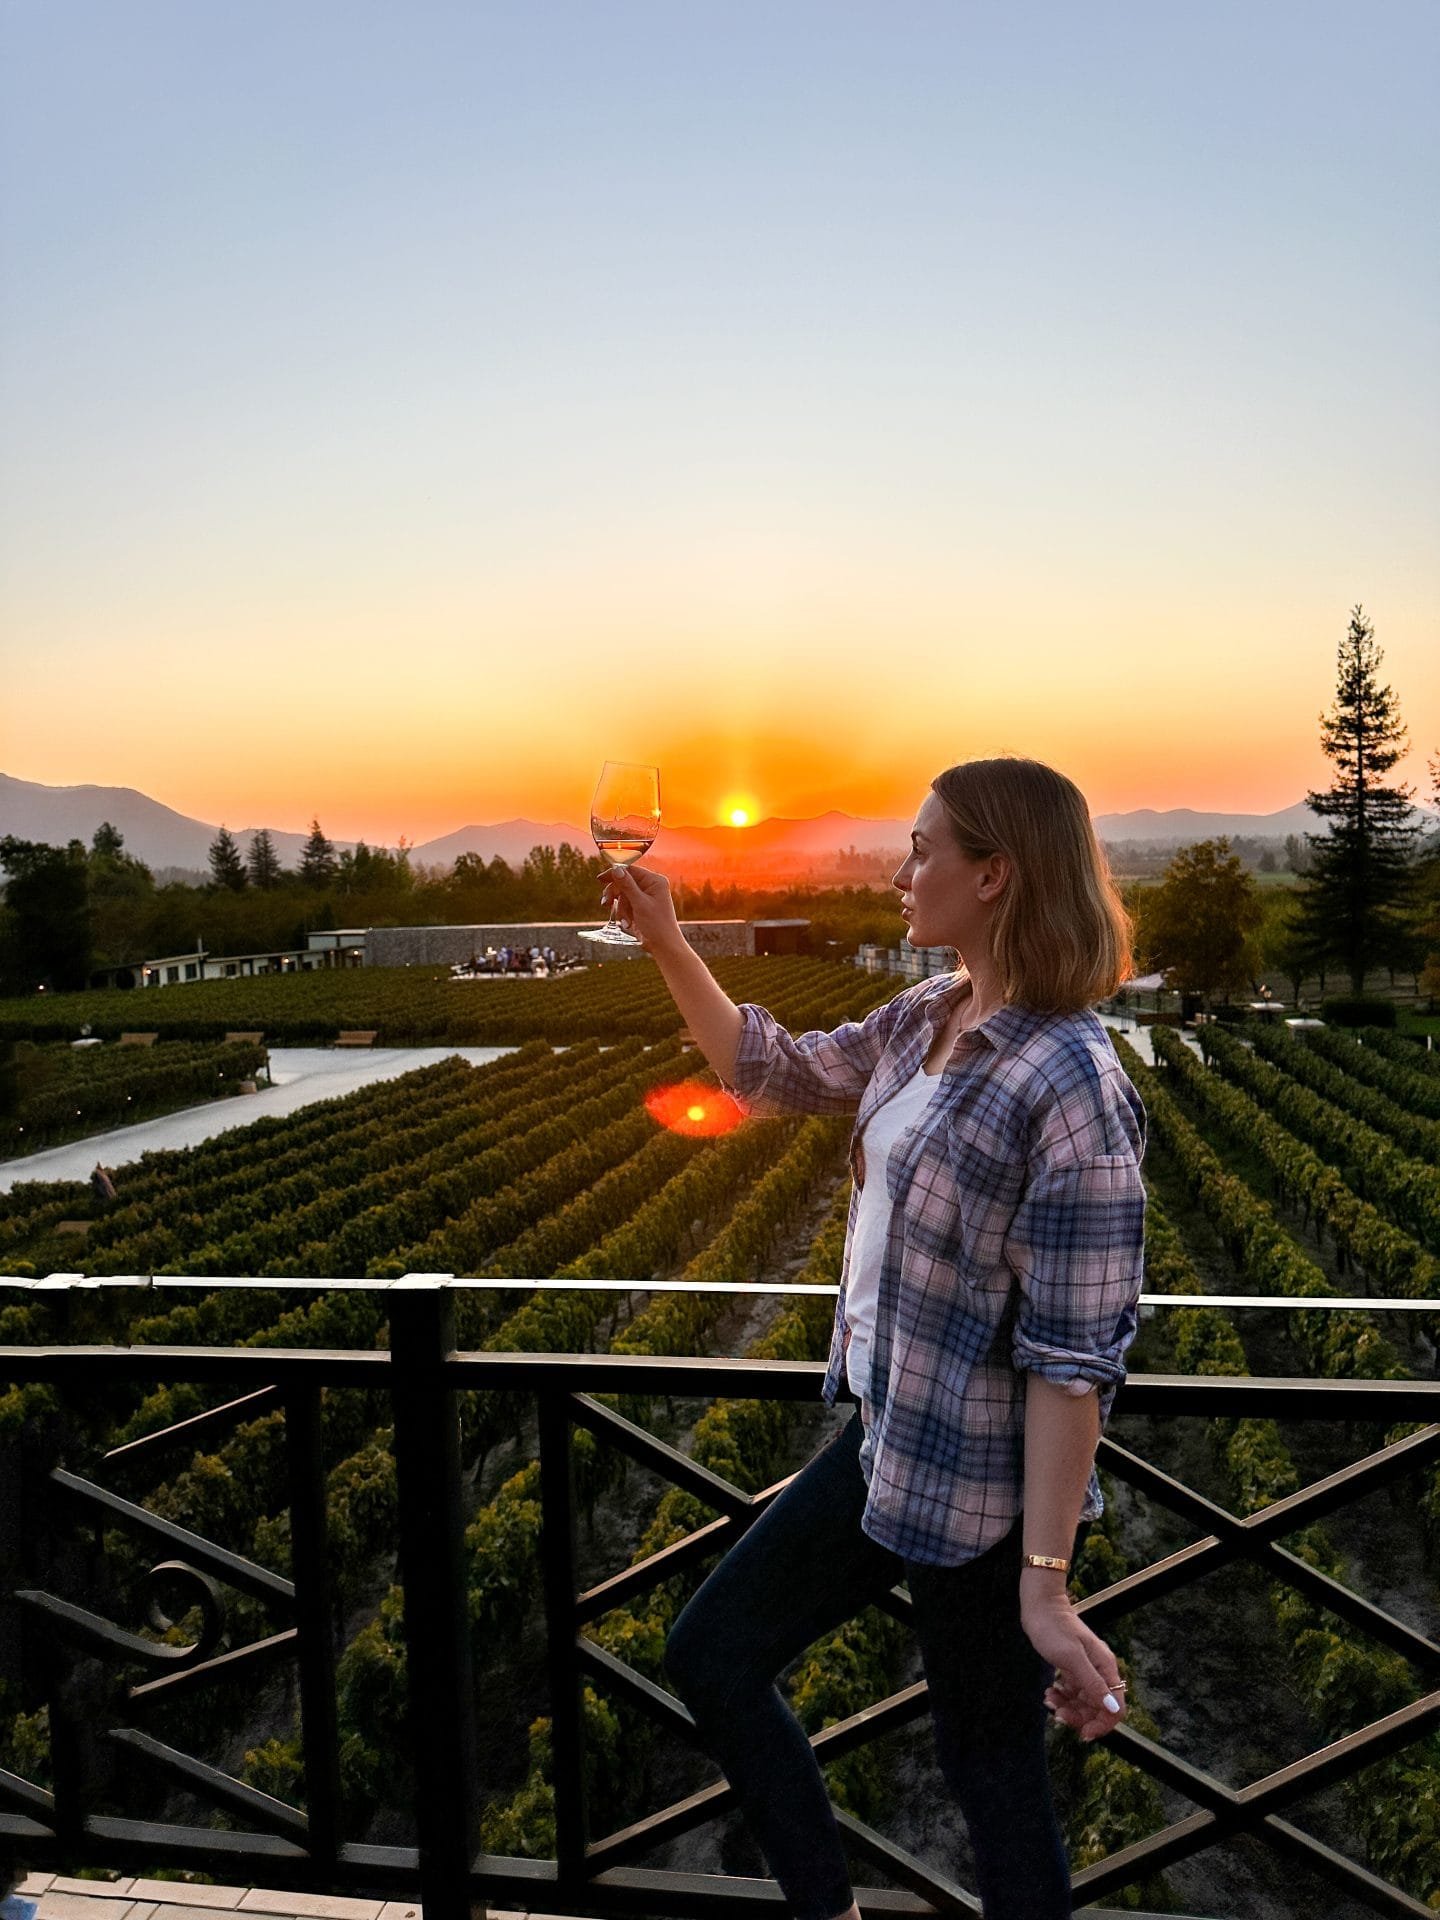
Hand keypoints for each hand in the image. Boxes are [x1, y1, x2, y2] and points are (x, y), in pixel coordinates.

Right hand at [600, 864, 683, 952]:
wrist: (663, 946)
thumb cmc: (657, 924)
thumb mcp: (640, 903)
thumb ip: (627, 885)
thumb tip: (616, 868)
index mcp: (654, 881)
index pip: (630, 870)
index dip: (615, 873)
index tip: (601, 879)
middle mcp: (650, 886)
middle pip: (624, 882)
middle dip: (615, 894)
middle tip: (606, 903)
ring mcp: (645, 897)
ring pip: (622, 895)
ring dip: (621, 908)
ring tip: (625, 921)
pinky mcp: (640, 907)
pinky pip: (625, 905)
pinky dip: (623, 913)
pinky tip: (628, 923)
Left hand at [1020, 1589, 1126, 1741]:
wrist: (1040, 1606)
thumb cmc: (1054, 1628)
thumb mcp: (1072, 1658)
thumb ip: (1093, 1683)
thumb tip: (1113, 1709)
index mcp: (1105, 1668)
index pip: (1115, 1708)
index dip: (1102, 1724)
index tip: (1082, 1733)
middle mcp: (1100, 1671)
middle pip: (1098, 1708)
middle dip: (1078, 1716)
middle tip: (1057, 1715)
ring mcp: (1086, 1670)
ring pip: (1083, 1701)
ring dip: (1067, 1707)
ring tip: (1049, 1700)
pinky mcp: (1073, 1668)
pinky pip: (1073, 1691)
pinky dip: (1062, 1696)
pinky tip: (1049, 1692)